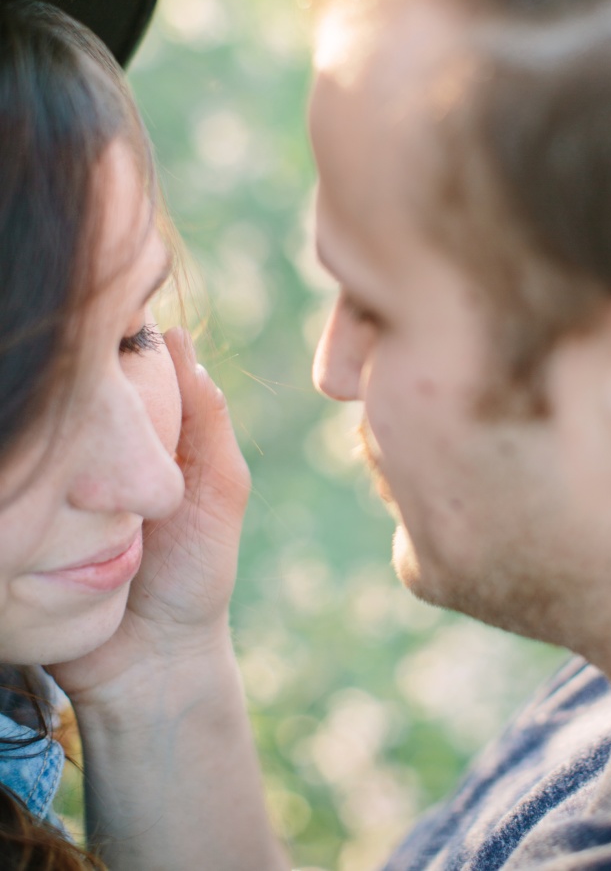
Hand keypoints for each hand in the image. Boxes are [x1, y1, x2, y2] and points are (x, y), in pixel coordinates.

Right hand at [50, 329, 249, 704]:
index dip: (99, 344)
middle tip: (51, 359)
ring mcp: (50, 486)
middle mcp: (88, 454)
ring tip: (30, 394)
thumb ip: (207, 421)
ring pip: (34, 431)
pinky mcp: (21, 520)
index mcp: (136, 436)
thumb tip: (179, 339)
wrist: (147, 666)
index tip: (85, 317)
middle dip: (62, 378)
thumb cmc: (194, 574)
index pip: (112, 371)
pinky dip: (14, 466)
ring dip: (35, 415)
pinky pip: (13, 481)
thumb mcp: (217, 489)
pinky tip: (14, 450)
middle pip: (66, 396)